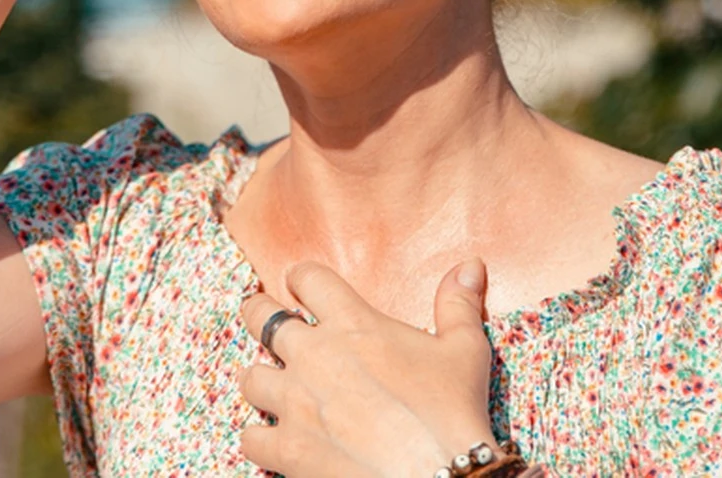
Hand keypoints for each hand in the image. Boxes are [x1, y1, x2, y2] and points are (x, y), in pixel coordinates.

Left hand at [238, 259, 497, 477]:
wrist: (438, 477)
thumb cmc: (452, 412)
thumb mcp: (464, 350)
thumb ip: (458, 303)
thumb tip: (471, 264)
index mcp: (352, 322)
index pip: (308, 278)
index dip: (300, 277)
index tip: (299, 283)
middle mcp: (314, 354)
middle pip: (260, 317)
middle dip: (258, 313)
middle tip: (262, 316)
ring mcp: (295, 402)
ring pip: (250, 377)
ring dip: (260, 378)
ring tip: (270, 383)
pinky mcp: (287, 448)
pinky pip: (250, 437)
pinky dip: (259, 438)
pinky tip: (272, 438)